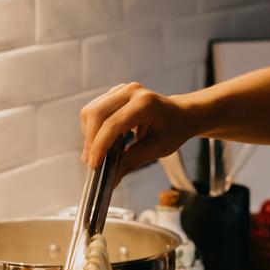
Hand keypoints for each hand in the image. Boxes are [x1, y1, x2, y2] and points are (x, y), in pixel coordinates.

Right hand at [81, 82, 195, 178]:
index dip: (100, 145)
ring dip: (89, 134)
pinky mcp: (114, 93)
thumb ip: (132, 161)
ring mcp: (121, 89)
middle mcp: (131, 91)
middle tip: (92, 162)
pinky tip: (101, 142)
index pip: (113, 124)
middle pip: (96, 113)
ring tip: (96, 154)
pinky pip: (94, 110)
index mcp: (145, 103)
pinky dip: (92, 128)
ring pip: (91, 111)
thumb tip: (111, 180)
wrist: (181, 114)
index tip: (94, 165)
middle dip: (91, 140)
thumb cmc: (173, 130)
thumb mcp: (157, 149)